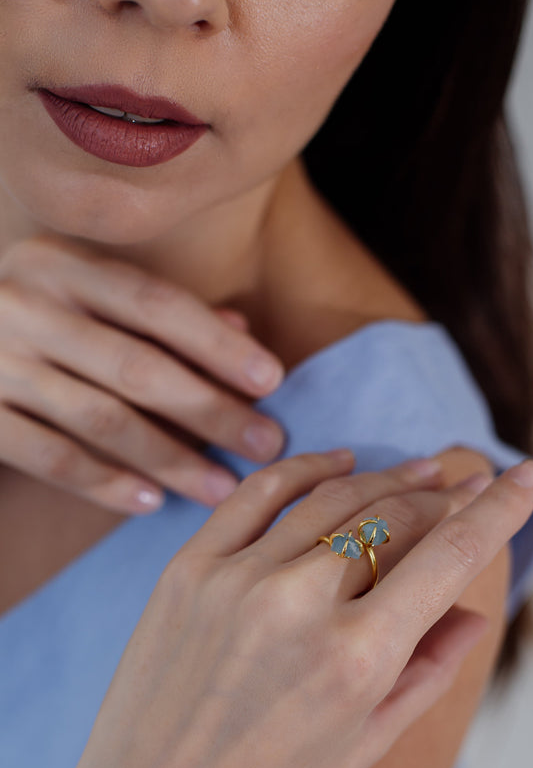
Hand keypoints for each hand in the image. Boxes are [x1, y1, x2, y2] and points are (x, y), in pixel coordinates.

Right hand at [0, 234, 285, 512]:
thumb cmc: (35, 320)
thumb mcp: (85, 294)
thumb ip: (158, 313)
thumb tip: (243, 329)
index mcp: (60, 266)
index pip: (155, 303)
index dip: (216, 344)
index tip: (271, 380)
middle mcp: (25, 307)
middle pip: (137, 367)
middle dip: (211, 410)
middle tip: (266, 444)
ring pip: (102, 419)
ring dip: (171, 458)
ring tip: (221, 488)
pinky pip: (53, 458)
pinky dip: (105, 483)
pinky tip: (151, 502)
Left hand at [56, 448, 532, 767]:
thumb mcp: (365, 747)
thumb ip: (429, 671)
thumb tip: (477, 613)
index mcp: (357, 659)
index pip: (450, 557)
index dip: (499, 509)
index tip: (528, 476)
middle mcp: (300, 606)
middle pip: (396, 517)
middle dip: (446, 496)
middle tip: (470, 482)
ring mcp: (238, 580)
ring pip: (336, 498)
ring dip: (389, 476)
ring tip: (423, 469)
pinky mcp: (188, 570)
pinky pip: (259, 494)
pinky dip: (307, 468)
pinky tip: (341, 460)